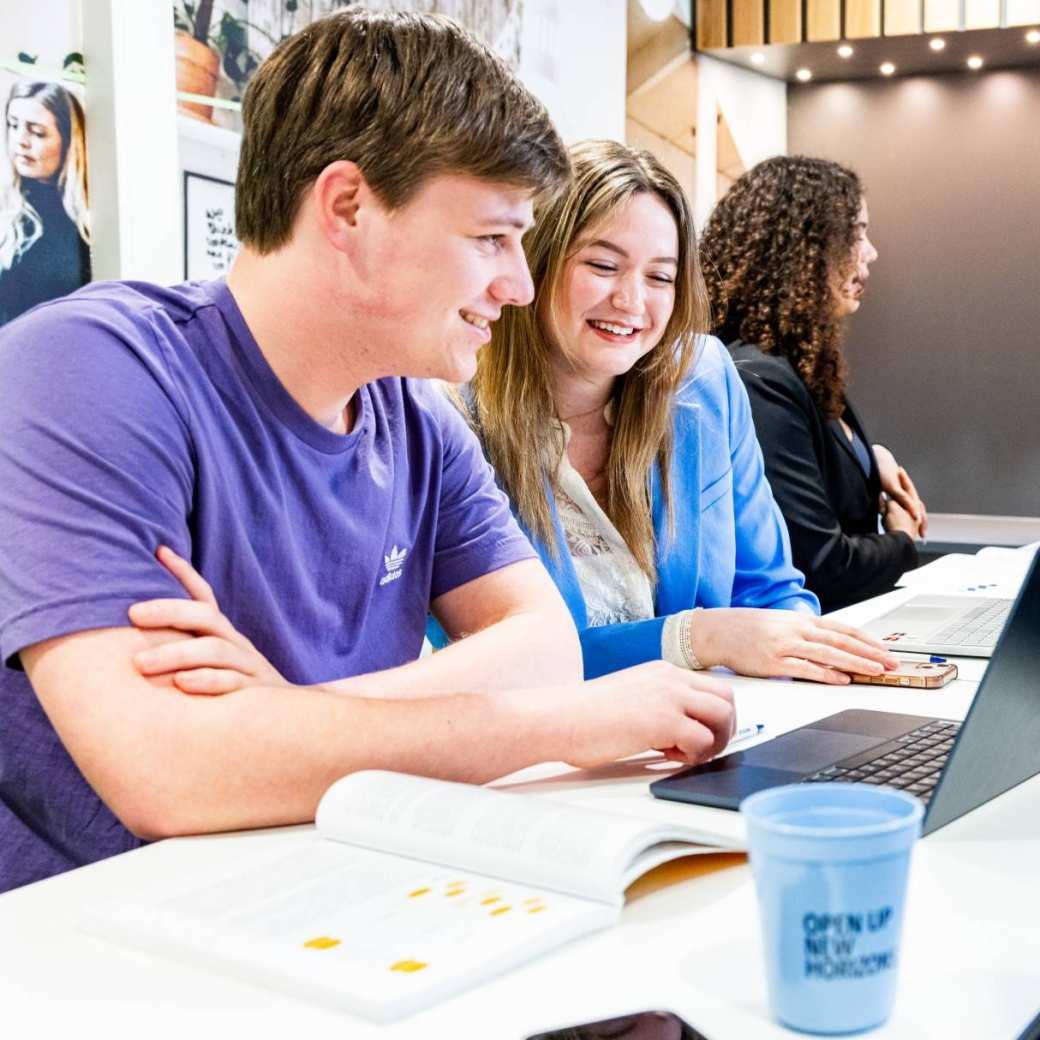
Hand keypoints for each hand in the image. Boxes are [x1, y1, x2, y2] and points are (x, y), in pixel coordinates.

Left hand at [128, 546, 287, 694]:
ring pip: (215, 650)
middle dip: (170, 611)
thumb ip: (187, 646)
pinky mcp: (255, 694)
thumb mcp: (215, 664)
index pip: (204, 597)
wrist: (287, 721)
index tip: (159, 551)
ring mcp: (249, 667)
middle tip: (133, 614)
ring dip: (177, 654)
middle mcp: (237, 644)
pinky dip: (207, 682)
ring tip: (140, 663)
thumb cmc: (235, 691)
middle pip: (206, 617)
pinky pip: (232, 684)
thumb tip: (138, 629)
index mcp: (224, 634)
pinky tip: (182, 684)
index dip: (184, 573)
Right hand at [557, 660, 735, 768]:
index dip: (712, 717)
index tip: (698, 735)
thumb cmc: (584, 715)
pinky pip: (702, 741)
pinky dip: (692, 755)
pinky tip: (665, 756)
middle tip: (702, 749)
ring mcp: (668, 697)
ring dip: (713, 742)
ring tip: (685, 754)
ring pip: (723, 717)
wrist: (559, 718)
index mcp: (662, 671)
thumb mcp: (630, 696)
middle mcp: (670, 679)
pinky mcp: (663, 721)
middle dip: (723, 729)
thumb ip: (658, 703)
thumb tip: (682, 729)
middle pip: (727, 699)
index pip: (712, 689)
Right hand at [690, 608, 897, 684]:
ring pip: (829, 654)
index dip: (867, 640)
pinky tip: (842, 679)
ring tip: (876, 672)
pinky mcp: (773, 662)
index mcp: (800, 620)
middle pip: (841, 641)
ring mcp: (785, 645)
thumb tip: (828, 645)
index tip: (886, 650)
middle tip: (891, 663)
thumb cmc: (746, 629)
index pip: (842, 629)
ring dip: (856, 663)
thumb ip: (804, 632)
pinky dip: (826, 674)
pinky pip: (805, 669)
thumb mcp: (780, 623)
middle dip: (870, 653)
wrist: (716, 631)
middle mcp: (796, 629)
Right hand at [873, 444, 926, 537]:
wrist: (875, 458)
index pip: (910, 509)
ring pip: (912, 504)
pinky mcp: (894, 485)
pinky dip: (910, 506)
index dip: (915, 521)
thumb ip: (883, 501)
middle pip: (915, 508)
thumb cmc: (878, 473)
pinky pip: (904, 498)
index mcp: (900, 493)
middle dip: (920, 522)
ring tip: (921, 527)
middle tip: (923, 534)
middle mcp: (903, 491)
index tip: (917, 533)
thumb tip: (882, 508)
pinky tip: (914, 514)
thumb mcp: (880, 492)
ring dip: (918, 516)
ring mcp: (900, 488)